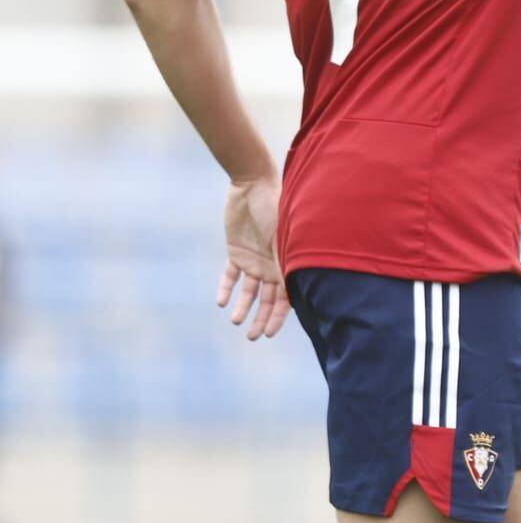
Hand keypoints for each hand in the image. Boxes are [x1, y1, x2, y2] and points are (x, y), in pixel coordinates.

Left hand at [219, 172, 288, 339]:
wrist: (254, 185)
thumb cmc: (276, 207)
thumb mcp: (283, 236)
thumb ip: (286, 260)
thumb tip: (296, 288)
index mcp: (286, 262)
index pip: (286, 297)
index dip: (279, 316)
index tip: (270, 334)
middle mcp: (272, 264)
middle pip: (268, 298)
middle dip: (262, 318)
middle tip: (252, 337)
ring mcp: (254, 258)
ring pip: (249, 290)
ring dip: (243, 306)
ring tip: (234, 321)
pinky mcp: (236, 251)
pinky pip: (231, 274)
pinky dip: (227, 287)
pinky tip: (221, 302)